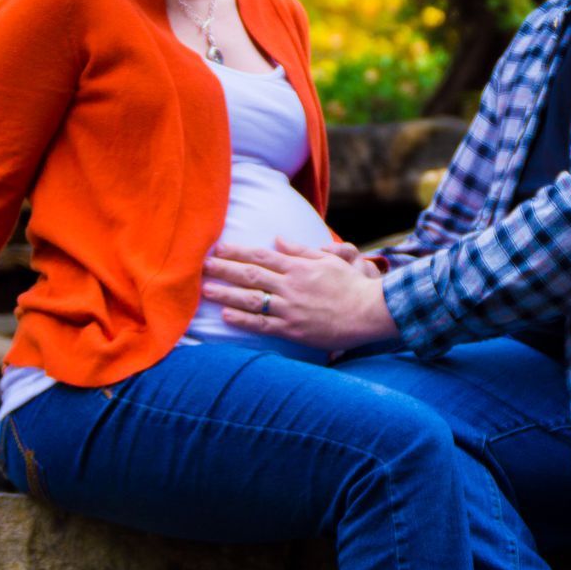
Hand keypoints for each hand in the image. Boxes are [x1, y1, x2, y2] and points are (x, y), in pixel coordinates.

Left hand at [203, 238, 397, 349]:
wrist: (369, 312)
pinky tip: (226, 314)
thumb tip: (278, 240)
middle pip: (250, 275)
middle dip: (224, 269)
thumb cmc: (352, 285)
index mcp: (298, 267)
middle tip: (201, 265)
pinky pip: (262, 323)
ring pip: (251, 299)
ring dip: (226, 293)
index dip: (237, 252)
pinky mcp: (293, 329)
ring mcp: (290, 308)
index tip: (218, 248)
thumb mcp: (329, 260)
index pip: (261, 257)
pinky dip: (243, 319)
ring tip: (205, 289)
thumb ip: (300, 250)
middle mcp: (290, 286)